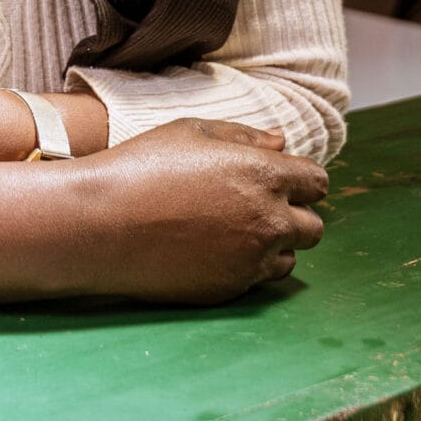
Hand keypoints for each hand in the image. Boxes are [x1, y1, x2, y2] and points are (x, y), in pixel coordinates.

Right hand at [72, 118, 327, 303]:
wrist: (103, 224)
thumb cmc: (143, 167)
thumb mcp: (191, 132)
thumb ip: (244, 136)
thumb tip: (280, 143)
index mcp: (265, 174)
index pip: (317, 182)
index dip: (299, 179)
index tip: (277, 179)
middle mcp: (269, 220)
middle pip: (313, 226)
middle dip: (293, 214)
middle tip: (255, 206)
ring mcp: (252, 259)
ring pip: (290, 257)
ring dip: (274, 245)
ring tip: (232, 230)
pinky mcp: (232, 289)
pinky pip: (258, 279)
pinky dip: (246, 266)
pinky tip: (211, 249)